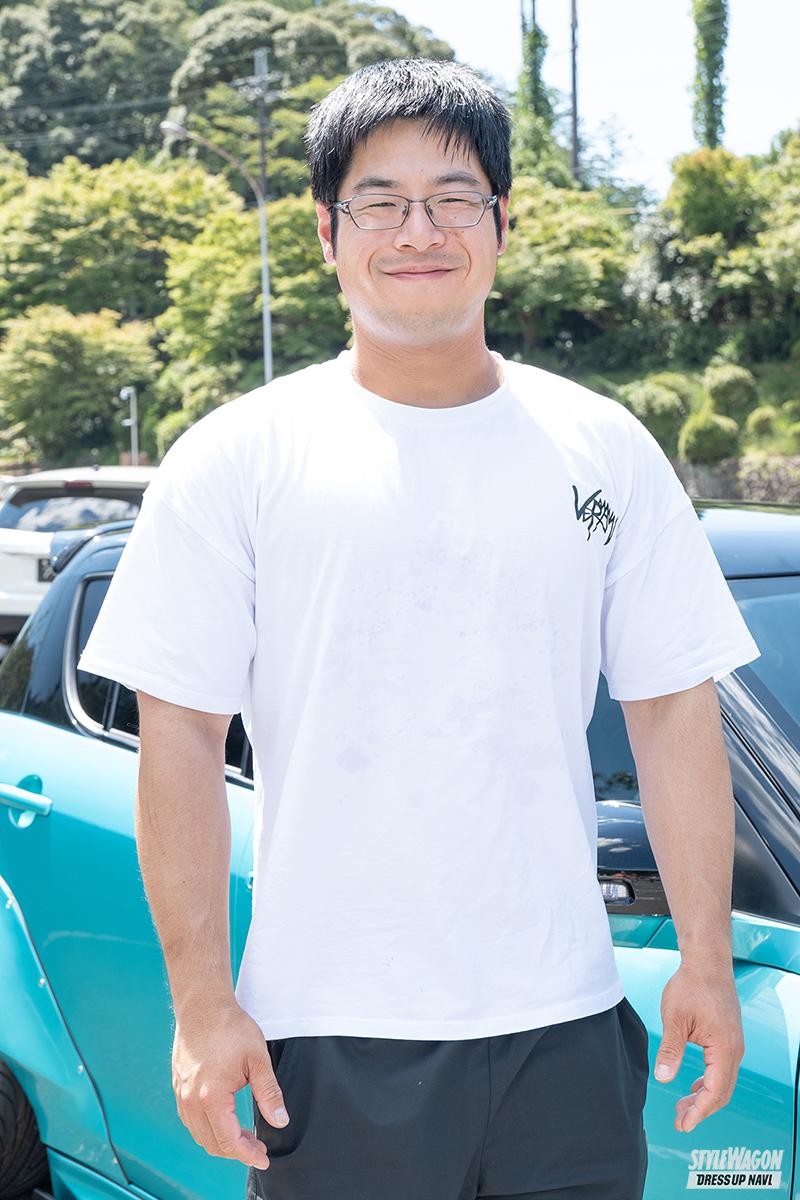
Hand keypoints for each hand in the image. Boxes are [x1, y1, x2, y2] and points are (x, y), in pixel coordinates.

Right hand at [172, 999, 289, 1168]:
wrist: (203, 1005)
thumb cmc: (230, 1027)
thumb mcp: (258, 1059)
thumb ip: (269, 1093)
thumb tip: (280, 1120)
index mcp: (211, 1096)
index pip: (228, 1140)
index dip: (247, 1154)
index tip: (263, 1158)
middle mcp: (190, 1100)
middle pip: (212, 1143)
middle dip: (236, 1151)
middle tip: (258, 1147)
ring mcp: (181, 1094)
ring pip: (199, 1134)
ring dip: (221, 1142)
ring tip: (244, 1137)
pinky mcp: (178, 1087)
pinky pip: (190, 1120)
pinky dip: (207, 1129)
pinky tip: (223, 1121)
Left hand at [653, 960, 743, 1133]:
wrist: (707, 963)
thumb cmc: (691, 985)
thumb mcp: (674, 1018)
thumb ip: (670, 1050)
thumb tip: (663, 1077)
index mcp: (724, 1048)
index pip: (714, 1091)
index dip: (699, 1111)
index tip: (684, 1124)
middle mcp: (735, 1049)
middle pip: (721, 1091)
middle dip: (701, 1109)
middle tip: (680, 1120)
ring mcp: (734, 1044)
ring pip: (723, 1081)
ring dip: (704, 1096)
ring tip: (683, 1106)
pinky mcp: (728, 1038)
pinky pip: (722, 1068)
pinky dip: (708, 1081)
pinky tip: (693, 1085)